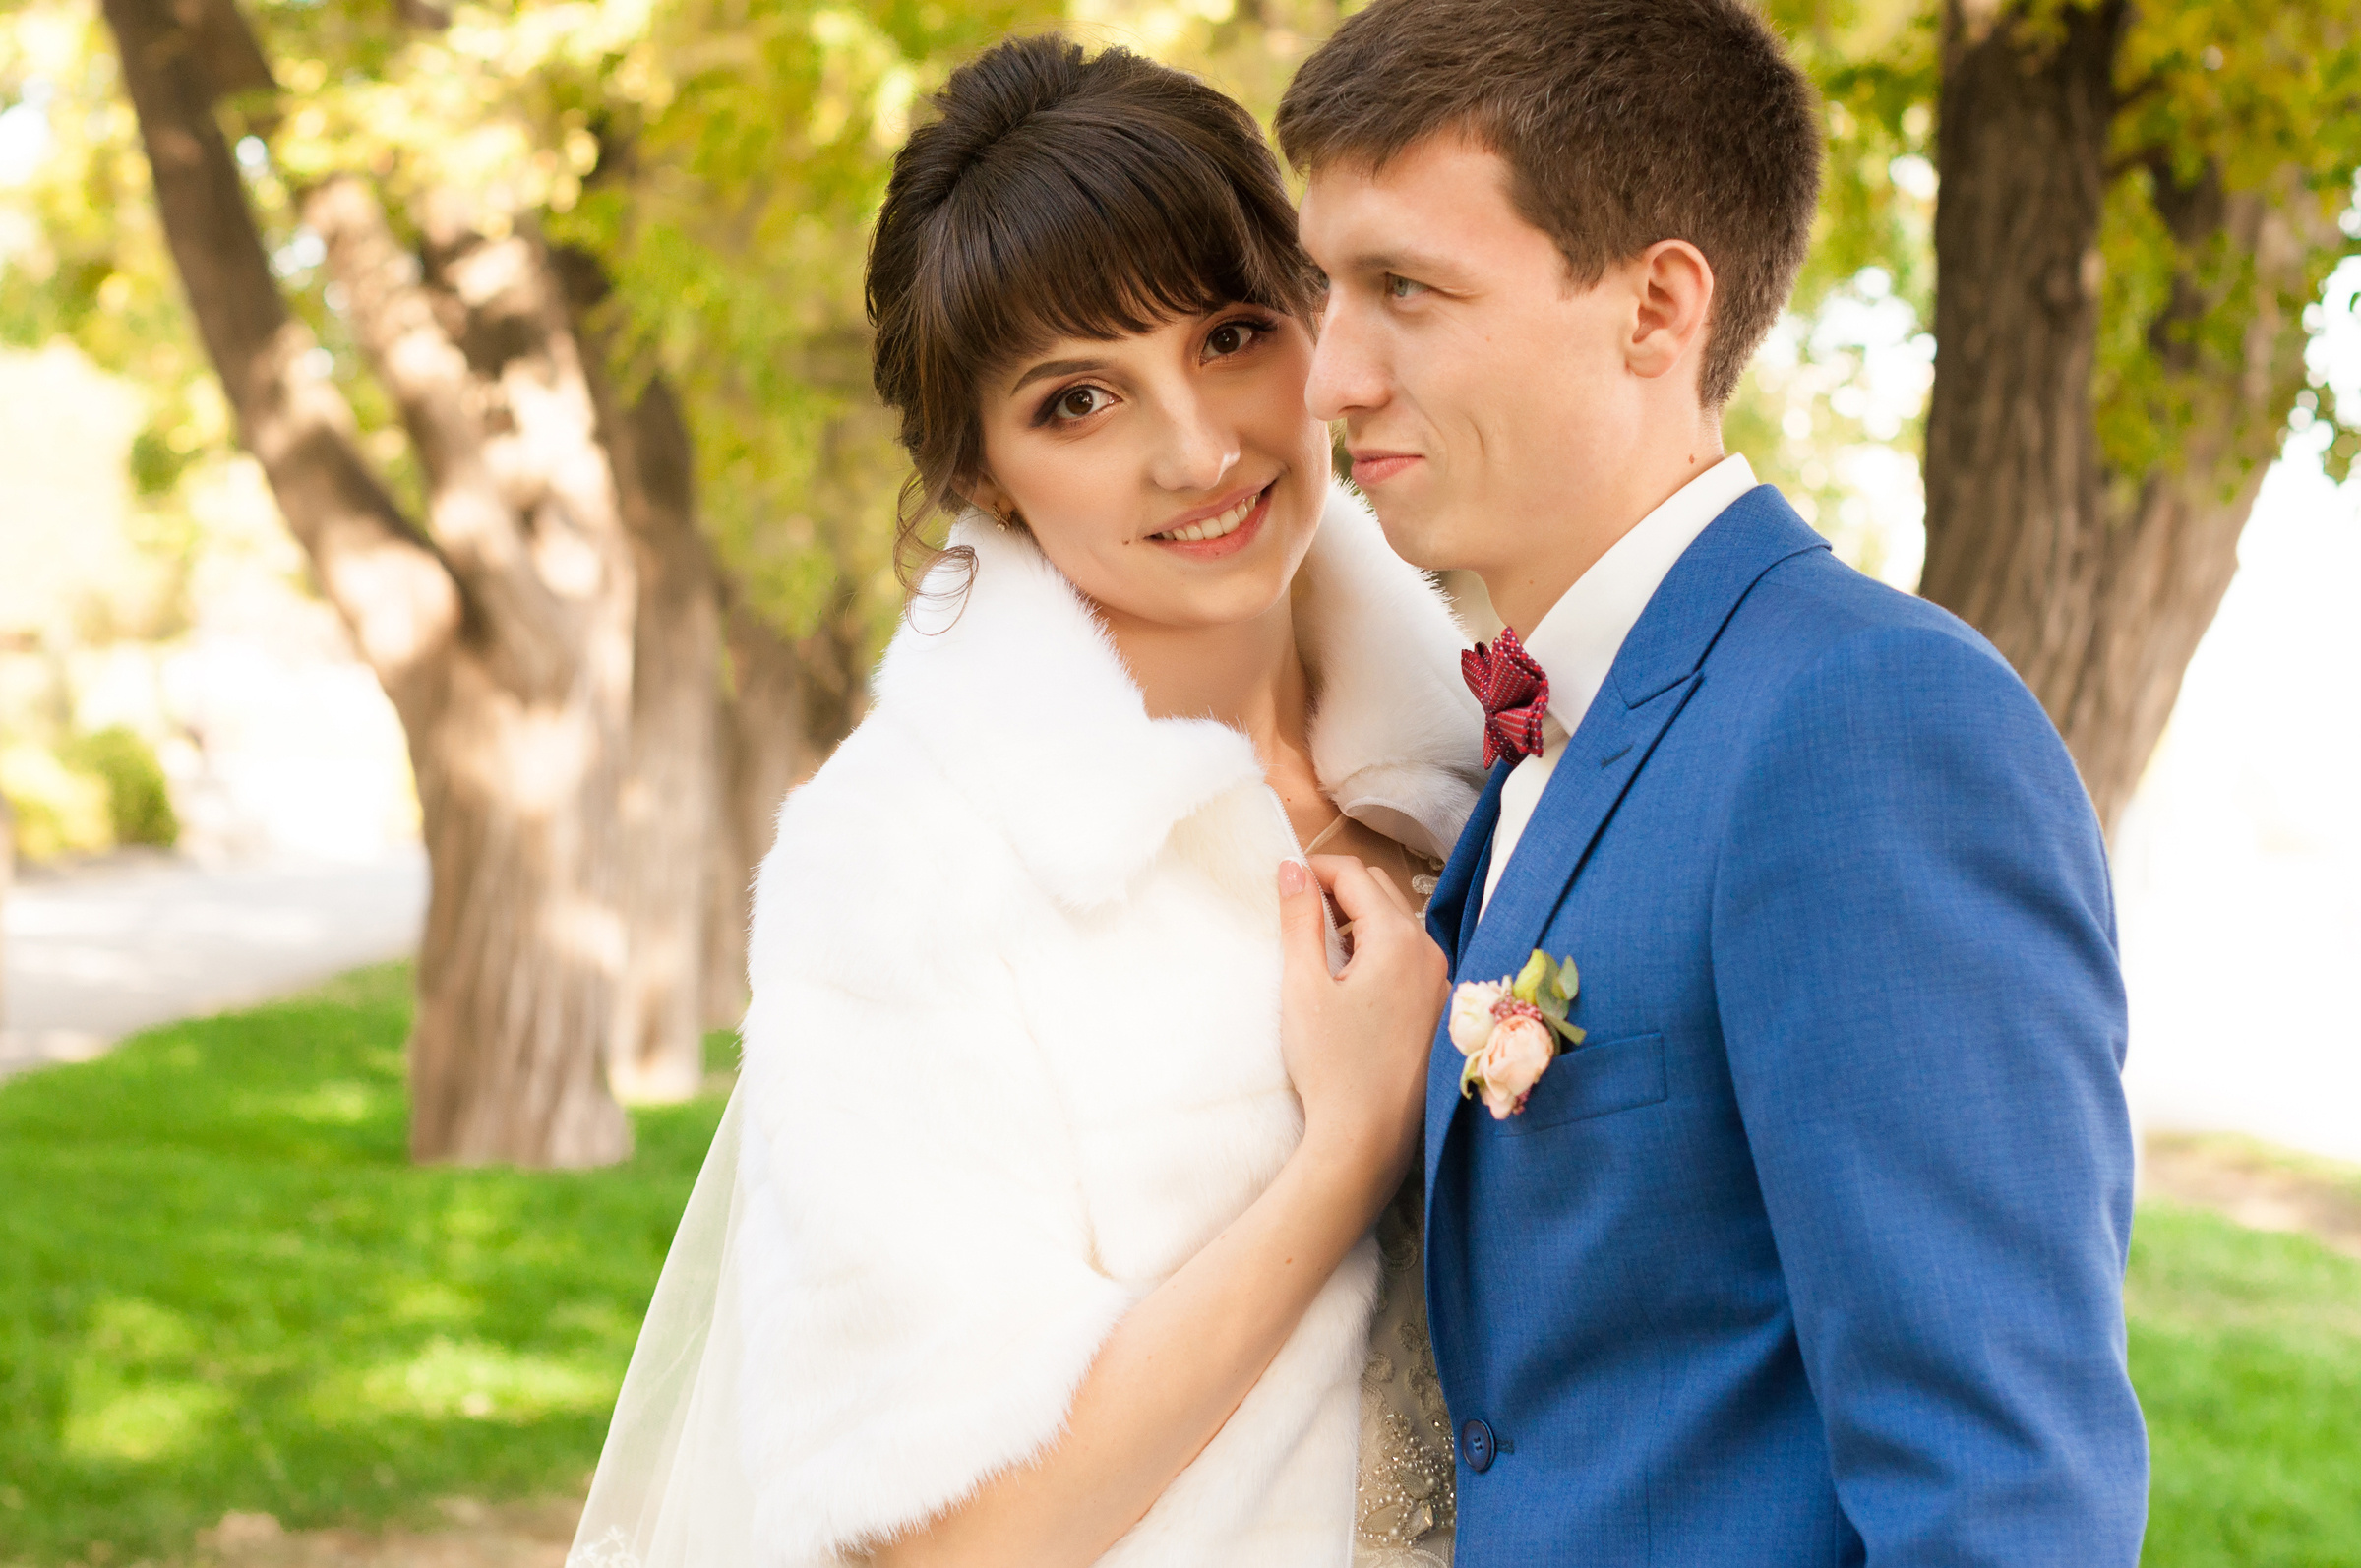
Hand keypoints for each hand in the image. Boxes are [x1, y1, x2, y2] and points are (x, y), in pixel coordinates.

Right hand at [1276, 855, 1448, 1196]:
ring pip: (1397, 924)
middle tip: (1296, 909)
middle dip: (1338, 888)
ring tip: (1319, 947)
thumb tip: (1292, 870)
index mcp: (1398, 939)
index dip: (1315, 868)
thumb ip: (1299, 919)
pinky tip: (1350, 981)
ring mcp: (1441, 983)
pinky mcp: (1439, 1010)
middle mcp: (1430, 953)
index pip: (1355, 873)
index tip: (1283, 881)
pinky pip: (1409, 958)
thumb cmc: (1331, 1065)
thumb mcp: (1303, 986)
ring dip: (1359, 919)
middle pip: (1381, 891)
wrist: (1366, 1137)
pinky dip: (1379, 950)